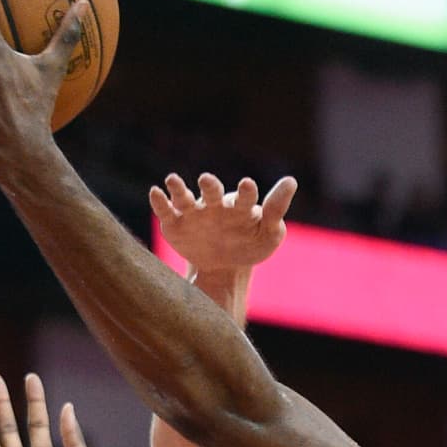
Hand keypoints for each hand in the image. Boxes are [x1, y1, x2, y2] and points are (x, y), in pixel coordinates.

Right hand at [148, 171, 296, 274]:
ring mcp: (193, 213)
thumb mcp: (268, 233)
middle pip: (212, 192)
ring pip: (184, 198)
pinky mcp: (175, 224)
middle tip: (207, 180)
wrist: (224, 266)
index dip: (246, 192)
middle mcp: (215, 205)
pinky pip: (165, 212)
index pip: (245, 197)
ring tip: (172, 180)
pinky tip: (155, 192)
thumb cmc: (250, 244)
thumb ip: (275, 210)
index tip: (248, 186)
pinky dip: (159, 202)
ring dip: (178, 188)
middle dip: (209, 186)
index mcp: (240, 207)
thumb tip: (291, 180)